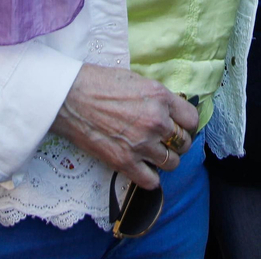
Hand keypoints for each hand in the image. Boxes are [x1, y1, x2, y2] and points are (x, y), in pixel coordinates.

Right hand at [50, 65, 198, 190]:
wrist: (68, 97)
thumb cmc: (98, 83)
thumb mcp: (136, 80)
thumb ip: (156, 97)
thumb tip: (168, 109)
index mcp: (160, 97)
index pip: (192, 119)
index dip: (186, 124)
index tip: (179, 126)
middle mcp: (156, 121)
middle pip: (184, 142)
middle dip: (177, 142)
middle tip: (165, 141)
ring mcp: (142, 144)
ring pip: (172, 163)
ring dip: (165, 160)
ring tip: (153, 155)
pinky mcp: (125, 162)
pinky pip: (151, 181)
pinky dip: (150, 178)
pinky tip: (142, 169)